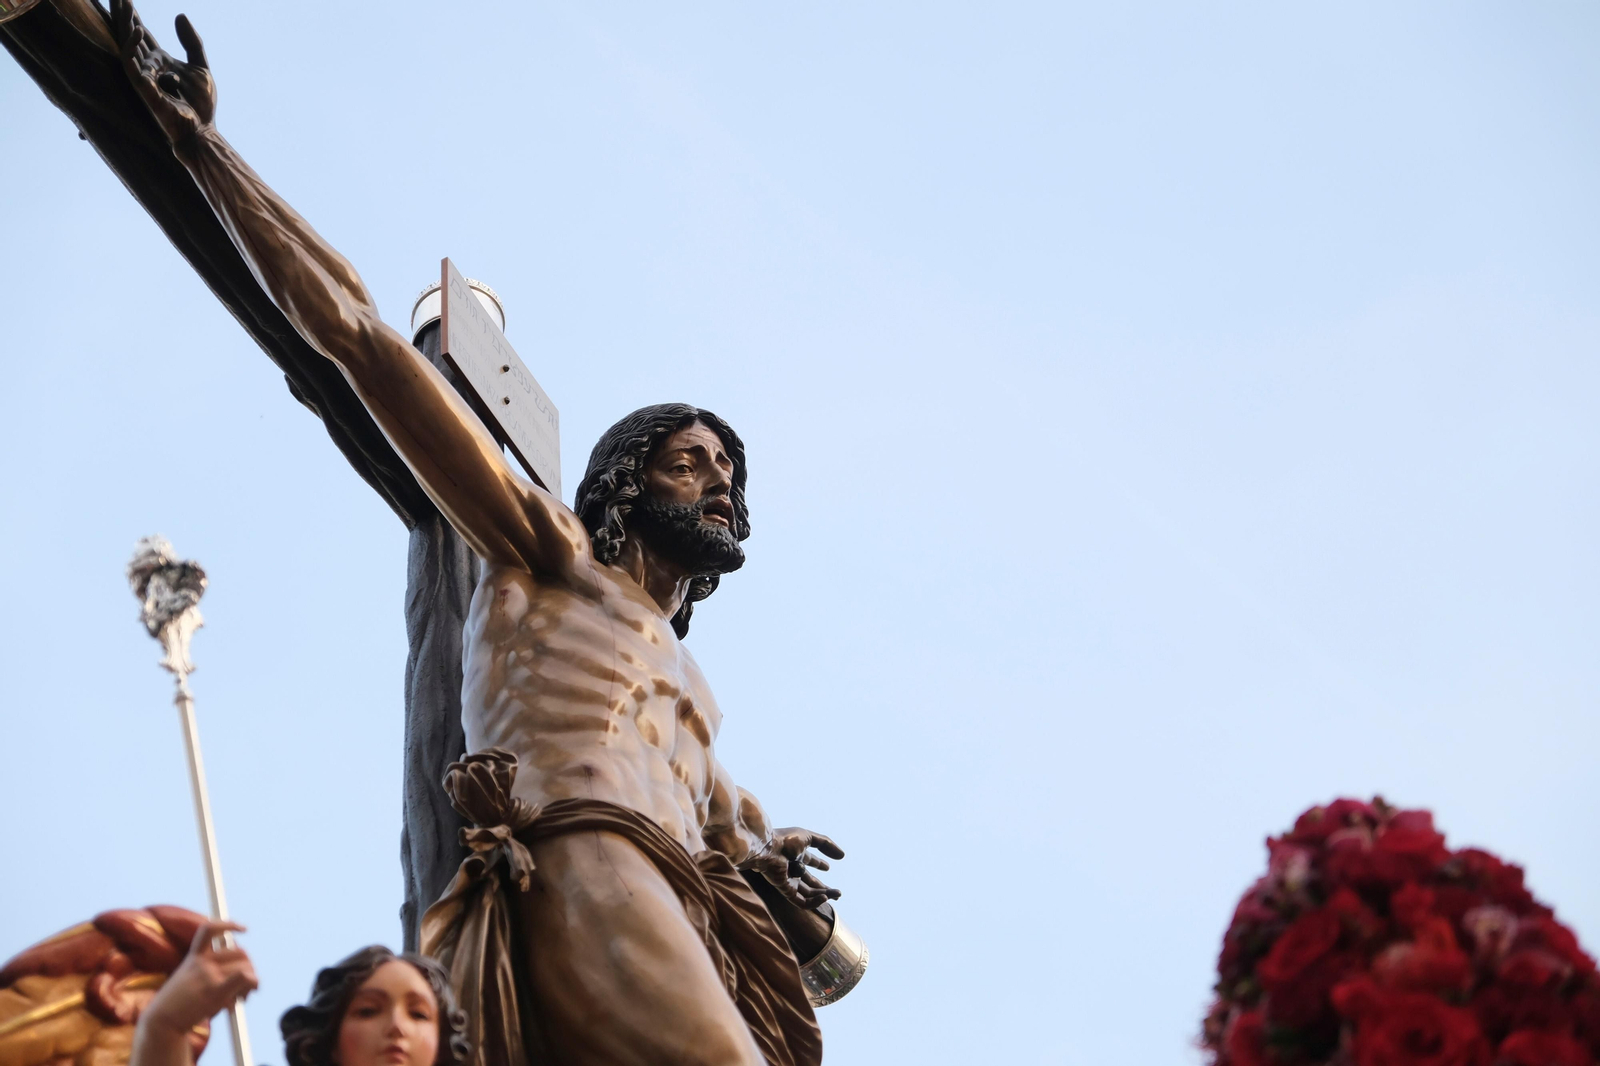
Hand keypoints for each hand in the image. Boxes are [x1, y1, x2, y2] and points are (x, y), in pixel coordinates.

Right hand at [109, 0, 216, 149]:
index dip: (134, 16)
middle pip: (130, 35)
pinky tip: (139, 30)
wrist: (202, 130)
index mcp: (160, 61)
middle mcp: (148, 66)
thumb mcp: (201, 67)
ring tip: (125, 3)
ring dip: (126, 24)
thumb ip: (192, 42)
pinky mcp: (144, 88)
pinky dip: (133, 47)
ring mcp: (144, 76)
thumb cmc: (201, 104)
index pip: (142, 34)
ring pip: (128, 45)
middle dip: (124, 15)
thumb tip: (179, 15)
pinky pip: (132, 64)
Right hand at [139, 921, 257, 1038]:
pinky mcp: (215, 991)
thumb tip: (244, 974)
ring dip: (251, 981)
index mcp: (193, 958)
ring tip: (244, 997)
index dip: (228, 924)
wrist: (162, 1023)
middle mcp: (201, 963)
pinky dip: (252, 980)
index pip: (209, 929)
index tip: (244, 929)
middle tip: (248, 984)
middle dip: (249, 966)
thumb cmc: (176, 1006)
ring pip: (245, 967)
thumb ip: (209, 972)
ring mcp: (208, 975)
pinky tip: (253, 988)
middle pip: (239, 952)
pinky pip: (242, 976)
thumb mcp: (187, 981)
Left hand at [747, 828, 844, 910]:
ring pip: (809, 893)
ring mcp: (790, 881)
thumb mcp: (809, 837)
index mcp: (797, 854)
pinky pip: (801, 901)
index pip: (809, 861)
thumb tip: (843, 856)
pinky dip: (814, 902)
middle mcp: (793, 869)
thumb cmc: (786, 840)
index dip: (819, 864)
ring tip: (838, 894)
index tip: (828, 867)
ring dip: (824, 895)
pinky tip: (825, 897)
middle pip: (811, 882)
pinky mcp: (786, 891)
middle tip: (838, 892)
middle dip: (825, 887)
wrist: (768, 849)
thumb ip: (826, 844)